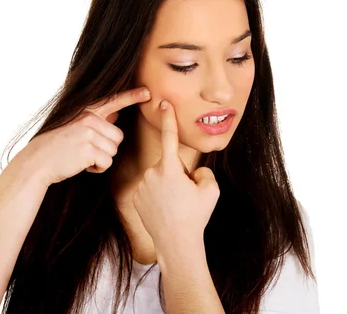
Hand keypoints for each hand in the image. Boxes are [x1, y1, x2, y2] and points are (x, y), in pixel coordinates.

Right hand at [12, 87, 151, 185]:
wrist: (37, 162)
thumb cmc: (57, 147)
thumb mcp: (74, 127)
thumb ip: (95, 120)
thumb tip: (116, 113)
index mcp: (86, 111)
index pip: (113, 101)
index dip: (132, 96)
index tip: (148, 92)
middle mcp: (88, 119)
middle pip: (118, 137)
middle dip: (107, 148)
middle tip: (86, 151)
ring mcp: (88, 133)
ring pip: (113, 150)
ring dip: (101, 159)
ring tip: (82, 157)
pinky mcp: (88, 149)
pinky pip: (107, 162)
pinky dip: (97, 168)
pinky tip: (82, 165)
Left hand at [132, 100, 219, 257]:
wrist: (176, 243)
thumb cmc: (195, 216)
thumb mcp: (211, 190)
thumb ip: (204, 172)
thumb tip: (193, 172)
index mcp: (170, 168)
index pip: (169, 137)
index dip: (168, 118)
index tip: (163, 103)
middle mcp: (152, 173)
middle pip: (169, 164)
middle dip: (178, 174)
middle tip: (185, 196)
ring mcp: (142, 185)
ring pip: (159, 177)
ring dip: (167, 185)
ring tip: (175, 206)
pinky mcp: (135, 197)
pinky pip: (149, 188)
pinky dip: (157, 195)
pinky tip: (163, 209)